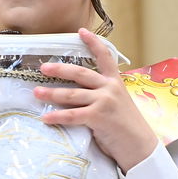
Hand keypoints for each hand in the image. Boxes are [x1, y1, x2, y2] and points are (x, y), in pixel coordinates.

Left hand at [35, 28, 157, 171]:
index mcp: (116, 82)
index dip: (93, 43)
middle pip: (81, 74)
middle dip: (60, 70)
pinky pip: (73, 115)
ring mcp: (104, 101)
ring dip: (52, 93)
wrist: (141, 147)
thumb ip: (101, 96)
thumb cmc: (128, 128)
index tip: (81, 31)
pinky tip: (46, 117)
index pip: (105, 57)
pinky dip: (58, 116)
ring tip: (37, 93)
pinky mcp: (98, 117)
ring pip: (72, 94)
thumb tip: (78, 95)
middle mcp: (110, 88)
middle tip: (44, 68)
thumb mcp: (118, 104)